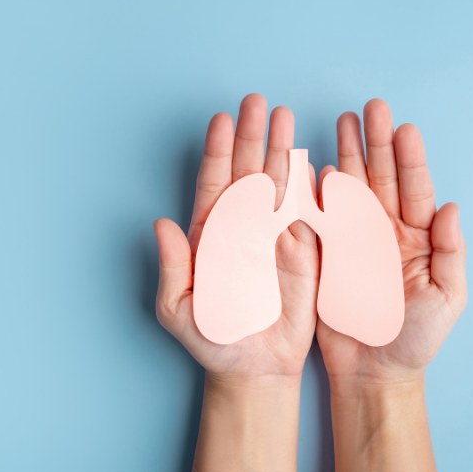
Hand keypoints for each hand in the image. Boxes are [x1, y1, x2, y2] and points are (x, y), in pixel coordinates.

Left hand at [154, 93, 318, 384]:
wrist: (256, 368)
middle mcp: (244, 228)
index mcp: (211, 235)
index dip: (218, 151)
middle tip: (257, 103)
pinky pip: (309, 215)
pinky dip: (311, 189)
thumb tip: (160, 224)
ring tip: (287, 119)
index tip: (221, 119)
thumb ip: (174, 267)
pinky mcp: (304, 253)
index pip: (215, 183)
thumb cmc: (213, 339)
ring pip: (279, 185)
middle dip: (252, 136)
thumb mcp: (180, 308)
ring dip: (282, 151)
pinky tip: (312, 162)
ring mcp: (276, 237)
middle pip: (248, 172)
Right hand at [316, 99, 466, 471]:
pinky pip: (322, 217)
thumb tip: (451, 207)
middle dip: (375, 143)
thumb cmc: (416, 339)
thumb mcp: (446, 299)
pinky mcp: (327, 254)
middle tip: (371, 108)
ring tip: (343, 121)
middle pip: (381, 178)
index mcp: (417, 239)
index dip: (409, 159)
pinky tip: (315, 165)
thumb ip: (451, 253)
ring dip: (347, 156)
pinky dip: (317, 192)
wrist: (374, 371)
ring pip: (351, 189)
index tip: (404, 128)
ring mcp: (355, 240)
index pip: (414, 190)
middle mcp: (386, 232)